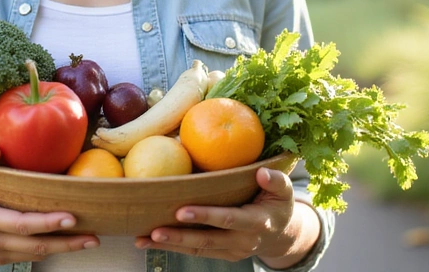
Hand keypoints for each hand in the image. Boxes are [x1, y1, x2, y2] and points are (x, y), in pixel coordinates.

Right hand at [0, 146, 99, 265]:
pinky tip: (69, 242)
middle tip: (93, 236)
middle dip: (66, 242)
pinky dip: (51, 250)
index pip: (20, 224)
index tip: (70, 217)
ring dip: (64, 249)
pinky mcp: (1, 258)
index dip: (46, 223)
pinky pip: (30, 257)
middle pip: (35, 246)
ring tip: (90, 240)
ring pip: (36, 255)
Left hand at [135, 167, 309, 263]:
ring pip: (197, 249)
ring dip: (169, 245)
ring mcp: (231, 251)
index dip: (206, 216)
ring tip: (143, 239)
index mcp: (257, 223)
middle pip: (207, 240)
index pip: (228, 219)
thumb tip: (261, 172)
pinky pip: (195, 252)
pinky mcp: (222, 255)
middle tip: (154, 229)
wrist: (281, 235)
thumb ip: (276, 180)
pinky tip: (151, 240)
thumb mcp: (284, 191)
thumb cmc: (278, 205)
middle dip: (179, 236)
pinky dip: (172, 247)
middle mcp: (242, 241)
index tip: (182, 210)